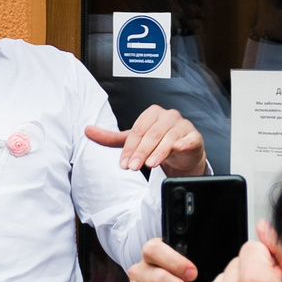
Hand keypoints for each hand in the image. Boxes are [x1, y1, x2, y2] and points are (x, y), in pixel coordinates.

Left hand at [84, 104, 206, 175]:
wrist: (182, 153)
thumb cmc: (157, 143)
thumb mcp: (133, 140)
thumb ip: (111, 137)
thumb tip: (87, 130)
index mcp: (151, 113)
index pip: (138, 131)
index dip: (129, 148)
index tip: (124, 164)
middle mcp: (168, 116)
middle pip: (152, 134)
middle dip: (141, 152)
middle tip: (133, 167)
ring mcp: (183, 125)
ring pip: (169, 137)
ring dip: (159, 152)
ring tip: (150, 164)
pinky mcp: (194, 137)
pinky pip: (189, 139)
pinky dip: (183, 144)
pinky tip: (178, 149)